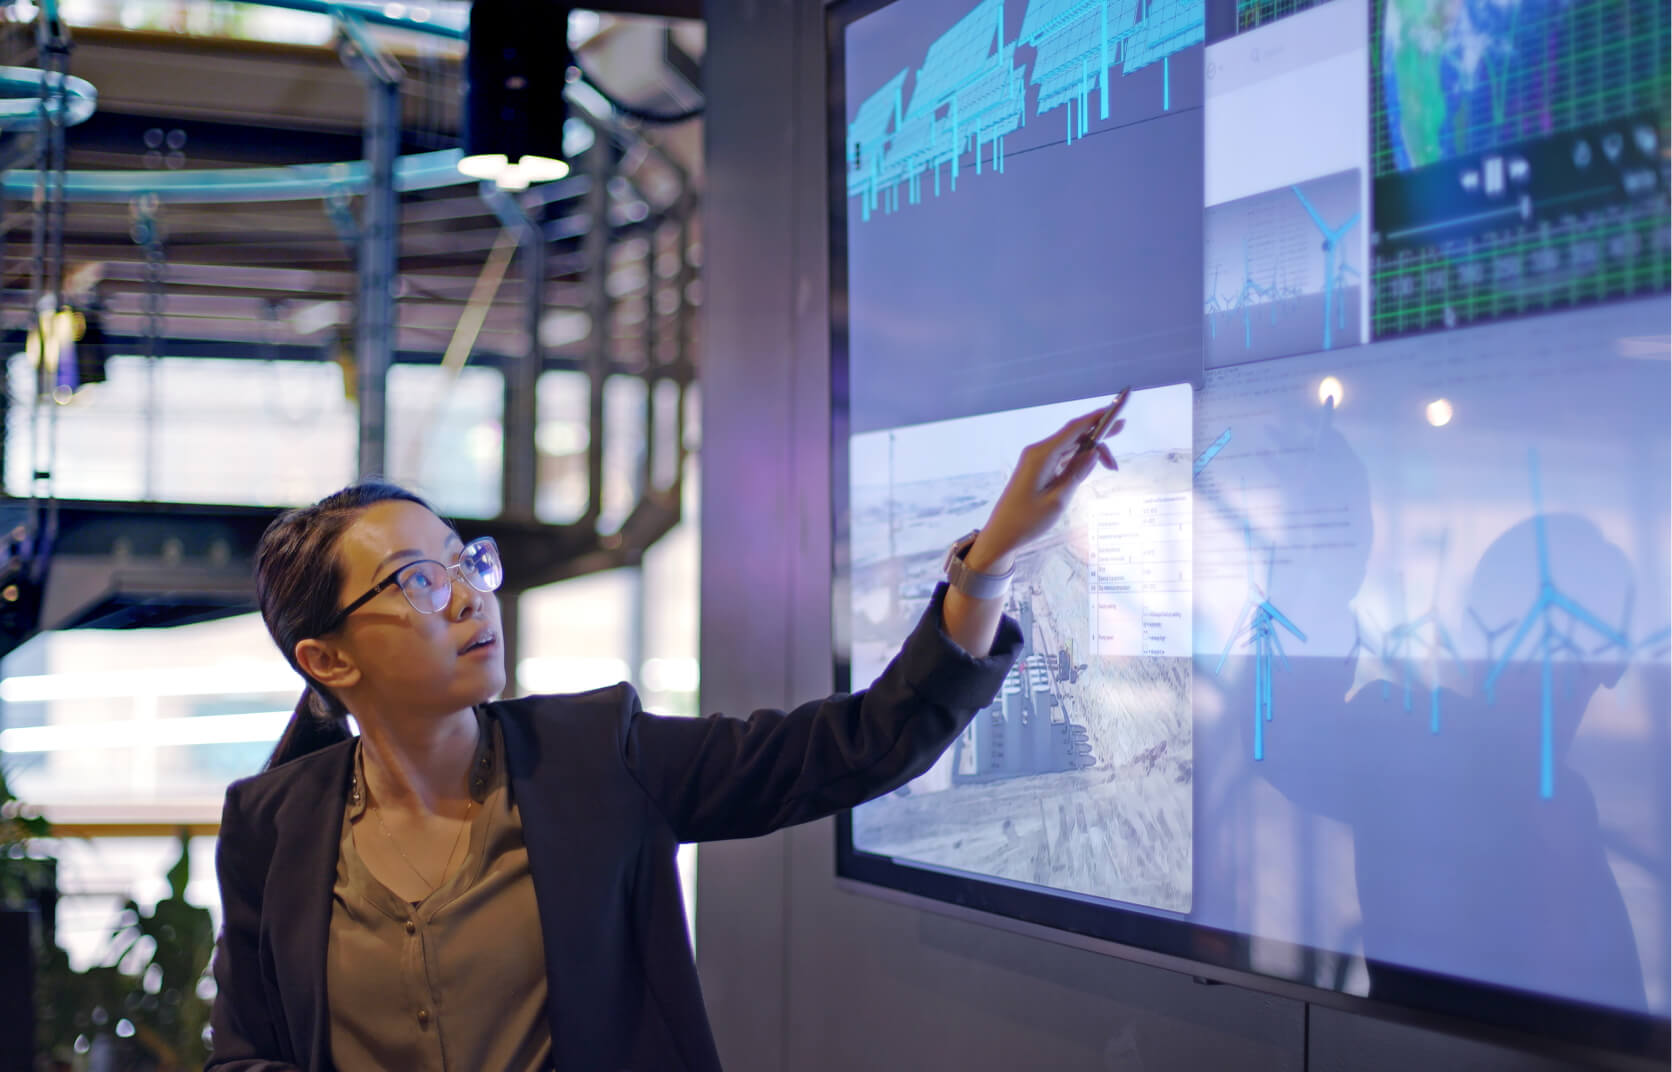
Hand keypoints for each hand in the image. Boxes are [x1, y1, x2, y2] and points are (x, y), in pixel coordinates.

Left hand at [964, 406, 1121, 572]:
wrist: (1002, 534)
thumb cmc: (1027, 521)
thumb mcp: (1058, 499)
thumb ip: (1077, 474)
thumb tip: (1094, 452)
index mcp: (1042, 455)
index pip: (1073, 429)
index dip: (1096, 418)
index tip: (1116, 411)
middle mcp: (1038, 452)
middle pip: (1073, 435)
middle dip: (1098, 432)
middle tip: (1123, 427)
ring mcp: (1037, 460)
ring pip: (1069, 446)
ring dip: (1090, 451)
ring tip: (1112, 465)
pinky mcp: (1037, 469)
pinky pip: (1062, 457)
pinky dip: (1078, 459)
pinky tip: (1092, 467)